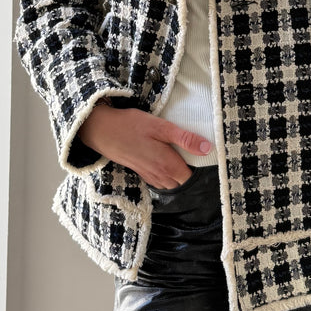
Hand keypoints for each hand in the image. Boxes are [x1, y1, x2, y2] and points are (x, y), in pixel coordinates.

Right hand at [78, 105, 212, 187]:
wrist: (102, 131)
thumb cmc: (131, 126)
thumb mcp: (160, 127)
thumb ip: (184, 139)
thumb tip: (208, 148)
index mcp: (168, 165)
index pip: (192, 177)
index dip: (200, 169)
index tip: (206, 156)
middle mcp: (160, 175)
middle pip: (182, 182)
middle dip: (190, 173)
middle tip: (195, 155)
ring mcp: (149, 176)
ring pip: (171, 184)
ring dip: (178, 176)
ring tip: (183, 158)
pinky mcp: (141, 173)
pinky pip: (159, 181)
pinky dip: (166, 175)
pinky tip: (166, 161)